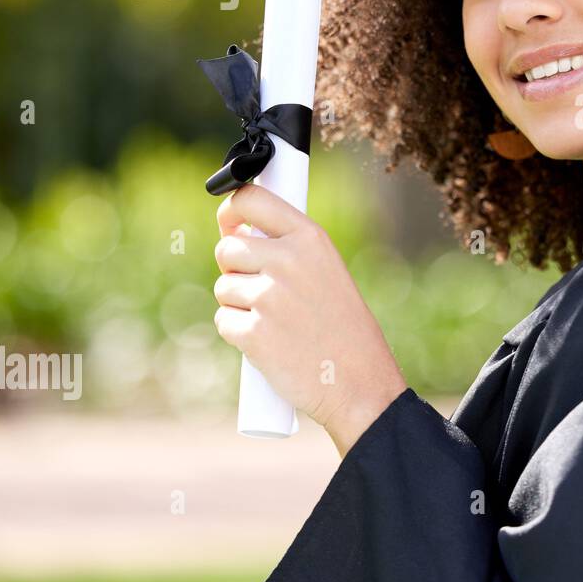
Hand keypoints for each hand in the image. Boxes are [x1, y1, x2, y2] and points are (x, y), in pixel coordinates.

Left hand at [212, 184, 407, 456]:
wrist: (359, 382)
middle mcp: (288, 260)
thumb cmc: (343, 327)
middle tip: (263, 291)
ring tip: (277, 322)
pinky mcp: (253, 332)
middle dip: (235, 268)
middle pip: (227, 248)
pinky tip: (269, 344)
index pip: (251, 199)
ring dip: (239, 305)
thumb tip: (235, 234)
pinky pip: (224, 321)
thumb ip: (288, 249)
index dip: (232, 211)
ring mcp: (269, 296)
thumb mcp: (328, 271)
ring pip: (223, 288)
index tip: (231, 224)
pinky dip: (239, 334)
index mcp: (310, 238)